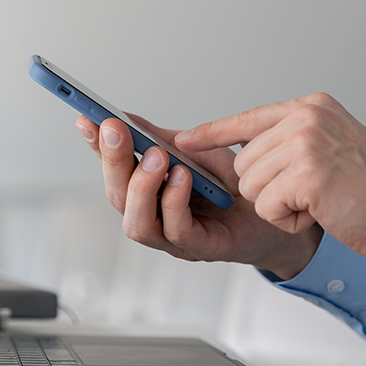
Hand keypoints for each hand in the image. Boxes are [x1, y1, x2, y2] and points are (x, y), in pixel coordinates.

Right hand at [75, 114, 322, 279]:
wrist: (279, 212)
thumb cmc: (236, 187)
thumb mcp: (198, 152)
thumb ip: (163, 139)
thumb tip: (126, 118)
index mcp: (149, 192)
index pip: (112, 169)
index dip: (96, 146)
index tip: (86, 117)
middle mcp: (154, 217)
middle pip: (117, 196)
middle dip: (112, 160)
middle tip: (115, 129)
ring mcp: (173, 238)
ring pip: (137, 222)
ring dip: (141, 186)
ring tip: (157, 157)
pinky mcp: (200, 248)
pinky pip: (175, 230)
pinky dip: (173, 201)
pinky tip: (182, 177)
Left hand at [174, 92, 365, 261]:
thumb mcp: (330, 145)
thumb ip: (291, 140)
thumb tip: (244, 150)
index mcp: (309, 107)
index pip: (247, 118)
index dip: (213, 133)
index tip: (183, 140)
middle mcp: (305, 117)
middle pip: (243, 162)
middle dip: (266, 188)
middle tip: (309, 192)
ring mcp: (305, 142)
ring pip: (250, 185)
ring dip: (278, 205)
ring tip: (317, 201)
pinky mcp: (305, 173)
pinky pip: (265, 206)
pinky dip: (287, 220)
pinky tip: (318, 212)